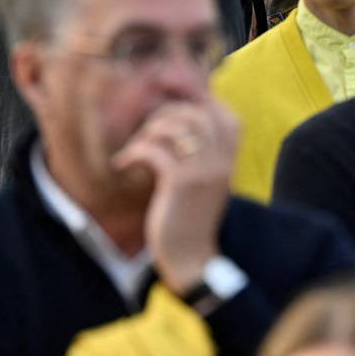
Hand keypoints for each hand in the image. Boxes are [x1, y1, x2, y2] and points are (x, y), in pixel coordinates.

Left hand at [111, 99, 239, 295]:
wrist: (192, 256)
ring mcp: (204, 170)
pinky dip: (134, 152)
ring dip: (147, 132)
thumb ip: (201, 151)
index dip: (195, 99)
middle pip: (195, 112)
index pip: (221, 111)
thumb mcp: (205, 179)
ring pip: (175, 126)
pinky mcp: (181, 183)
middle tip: (144, 132)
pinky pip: (155, 151)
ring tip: (135, 147)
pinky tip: (123, 163)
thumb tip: (177, 119)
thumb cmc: (192, 215)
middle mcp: (222, 158)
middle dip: (164, 114)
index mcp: (231, 156)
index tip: (167, 102)